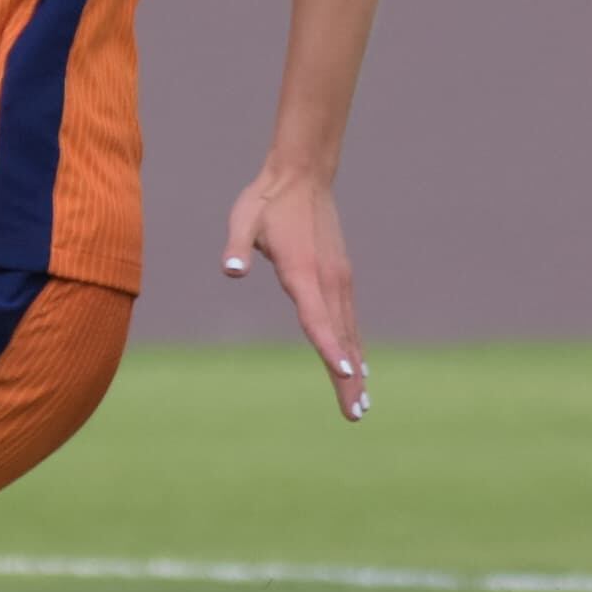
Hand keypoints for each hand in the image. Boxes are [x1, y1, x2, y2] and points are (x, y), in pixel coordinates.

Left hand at [222, 165, 367, 421]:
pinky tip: (359, 368)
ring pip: (350, 332)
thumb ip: (237, 247)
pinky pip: (350, 320)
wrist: (302, 177)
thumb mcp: (242, 220)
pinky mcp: (341, 277)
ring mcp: (339, 280)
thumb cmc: (266, 202)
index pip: (318, 317)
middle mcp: (329, 280)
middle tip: (355, 414)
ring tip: (360, 404)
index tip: (345, 376)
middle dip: (348, 378)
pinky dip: (355, 346)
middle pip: (341, 337)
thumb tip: (230, 269)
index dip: (329, 348)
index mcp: (304, 271)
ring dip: (357, 369)